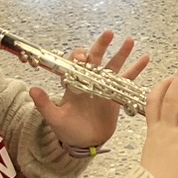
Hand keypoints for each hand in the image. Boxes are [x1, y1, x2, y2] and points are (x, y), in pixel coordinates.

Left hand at [29, 31, 145, 148]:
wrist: (84, 143)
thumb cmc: (68, 130)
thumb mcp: (54, 118)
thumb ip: (44, 104)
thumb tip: (32, 89)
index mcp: (73, 84)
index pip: (75, 65)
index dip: (79, 58)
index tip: (83, 56)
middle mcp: (88, 81)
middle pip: (95, 59)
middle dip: (101, 46)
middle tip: (109, 34)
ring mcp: (103, 87)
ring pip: (113, 66)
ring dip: (121, 53)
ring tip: (129, 41)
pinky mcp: (115, 95)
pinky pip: (126, 80)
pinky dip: (136, 69)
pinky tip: (145, 58)